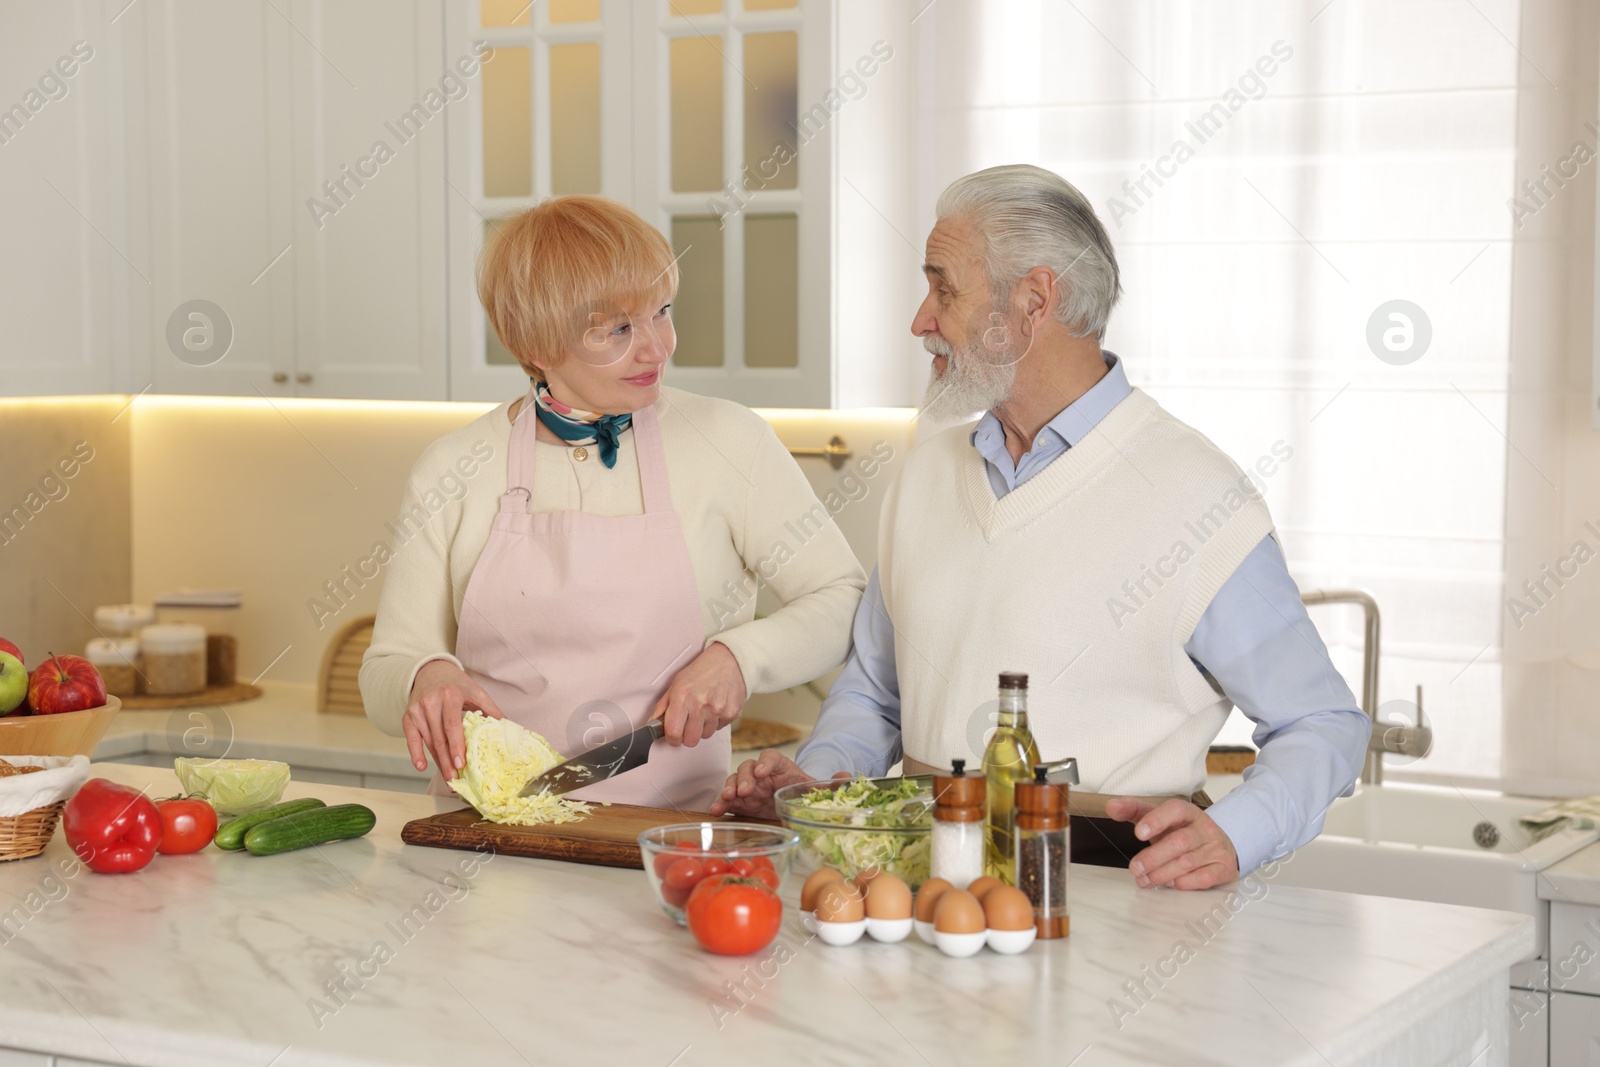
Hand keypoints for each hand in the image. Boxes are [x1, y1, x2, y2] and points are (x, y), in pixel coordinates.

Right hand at [404, 660, 504, 780]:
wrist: (432, 671)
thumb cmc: (457, 684)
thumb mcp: (476, 692)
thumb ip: (491, 709)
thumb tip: (508, 728)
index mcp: (450, 696)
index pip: (452, 725)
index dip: (456, 746)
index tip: (461, 764)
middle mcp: (431, 702)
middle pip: (439, 737)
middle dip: (447, 761)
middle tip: (455, 781)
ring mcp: (417, 710)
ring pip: (428, 741)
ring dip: (437, 761)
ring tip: (447, 778)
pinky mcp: (408, 716)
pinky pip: (411, 738)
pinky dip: (415, 753)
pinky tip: (421, 766)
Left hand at [650, 642, 746, 748]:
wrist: (729, 660)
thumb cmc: (700, 671)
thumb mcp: (677, 683)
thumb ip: (663, 706)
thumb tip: (652, 724)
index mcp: (683, 697)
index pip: (674, 733)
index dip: (672, 739)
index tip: (673, 736)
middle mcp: (700, 705)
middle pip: (690, 741)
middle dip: (687, 736)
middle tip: (688, 725)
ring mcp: (718, 710)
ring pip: (705, 735)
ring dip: (703, 728)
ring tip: (704, 710)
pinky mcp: (732, 713)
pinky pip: (719, 728)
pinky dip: (716, 721)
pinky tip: (716, 706)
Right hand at [709, 749, 846, 819]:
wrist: (790, 808)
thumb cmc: (800, 794)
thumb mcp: (815, 790)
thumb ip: (830, 785)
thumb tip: (846, 777)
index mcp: (781, 768)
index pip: (771, 757)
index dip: (765, 762)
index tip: (763, 772)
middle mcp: (761, 774)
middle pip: (748, 767)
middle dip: (745, 777)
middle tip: (745, 790)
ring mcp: (748, 787)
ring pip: (734, 780)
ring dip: (729, 787)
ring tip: (728, 798)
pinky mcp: (738, 802)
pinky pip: (726, 799)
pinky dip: (720, 803)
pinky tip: (717, 810)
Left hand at [1105, 797, 1239, 889]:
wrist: (1218, 846)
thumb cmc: (1182, 833)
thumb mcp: (1159, 819)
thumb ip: (1134, 811)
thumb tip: (1110, 807)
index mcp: (1188, 812)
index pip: (1175, 810)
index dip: (1156, 820)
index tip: (1138, 833)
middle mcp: (1205, 828)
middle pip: (1179, 841)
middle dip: (1153, 857)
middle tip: (1134, 869)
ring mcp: (1216, 849)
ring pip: (1188, 862)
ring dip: (1162, 873)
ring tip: (1144, 880)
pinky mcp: (1223, 869)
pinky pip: (1203, 878)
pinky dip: (1184, 883)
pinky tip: (1170, 885)